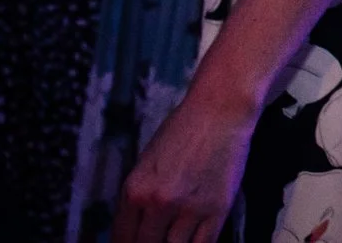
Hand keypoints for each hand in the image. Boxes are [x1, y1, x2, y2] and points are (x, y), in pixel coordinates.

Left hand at [117, 85, 253, 242]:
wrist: (220, 110)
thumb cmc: (182, 132)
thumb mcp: (146, 165)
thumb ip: (138, 200)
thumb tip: (134, 232)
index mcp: (134, 190)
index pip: (122, 239)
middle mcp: (158, 203)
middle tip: (157, 238)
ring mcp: (189, 208)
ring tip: (175, 236)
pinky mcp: (218, 209)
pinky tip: (195, 238)